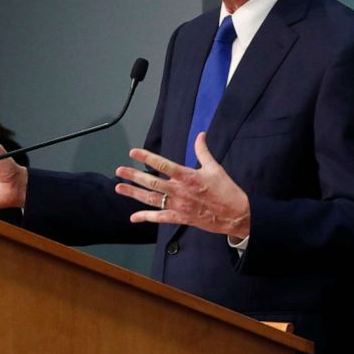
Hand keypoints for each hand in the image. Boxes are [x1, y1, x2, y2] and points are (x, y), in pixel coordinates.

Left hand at [114, 132, 249, 238]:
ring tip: (118, 188)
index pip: (163, 164)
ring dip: (133, 194)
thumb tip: (200, 134)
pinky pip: (159, 218)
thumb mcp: (215, 167)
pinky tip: (133, 217)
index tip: (133, 152)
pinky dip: (145, 218)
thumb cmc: (226, 189)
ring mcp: (178, 206)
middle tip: (119, 170)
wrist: (235, 214)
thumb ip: (203, 151)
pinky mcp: (180, 218)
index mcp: (187, 176)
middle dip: (133, 176)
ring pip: (151, 199)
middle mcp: (179, 191)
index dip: (146, 158)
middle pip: (152, 182)